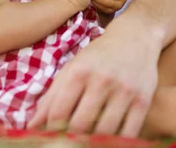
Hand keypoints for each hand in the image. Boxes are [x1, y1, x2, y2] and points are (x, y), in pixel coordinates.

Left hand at [28, 15, 162, 136]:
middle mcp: (102, 80)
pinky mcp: (142, 101)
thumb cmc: (98, 55)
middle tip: (69, 138)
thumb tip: (32, 126)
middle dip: (71, 136)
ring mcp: (124, 91)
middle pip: (80, 125)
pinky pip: (128, 133)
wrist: (135, 38)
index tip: (51, 135)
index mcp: (79, 72)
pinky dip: (116, 141)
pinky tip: (107, 138)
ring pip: (104, 132)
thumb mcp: (71, 68)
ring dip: (93, 140)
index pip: (59, 113)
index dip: (51, 130)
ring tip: (87, 138)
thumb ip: (51, 97)